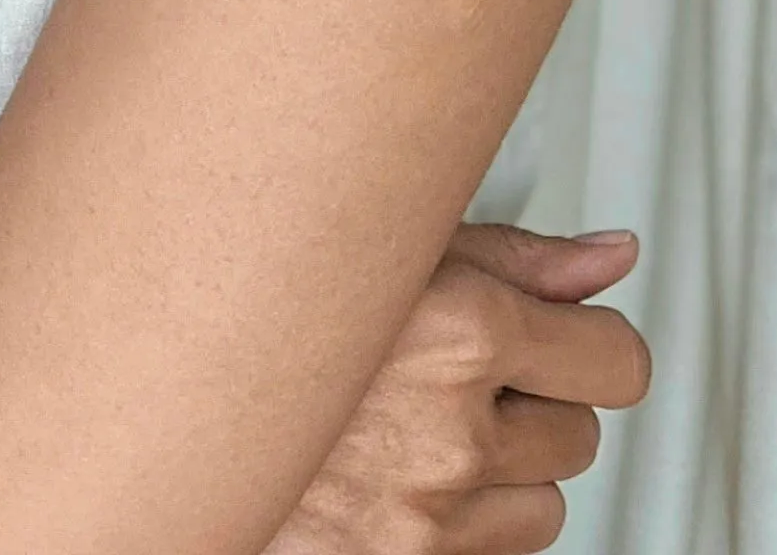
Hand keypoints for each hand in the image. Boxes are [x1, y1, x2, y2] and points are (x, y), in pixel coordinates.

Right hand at [270, 224, 649, 554]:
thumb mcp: (391, 250)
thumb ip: (515, 257)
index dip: (592, 345)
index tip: (566, 338)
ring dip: (498, 474)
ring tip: (415, 424)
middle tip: (453, 371)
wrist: (158, 421)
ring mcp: (427, 518)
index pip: (618, 361)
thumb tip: (612, 255)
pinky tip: (394, 474)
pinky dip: (461, 526)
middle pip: (578, 434)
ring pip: (541, 507)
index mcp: (460, 329)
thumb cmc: (263, 313)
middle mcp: (452, 433)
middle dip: (530, 404)